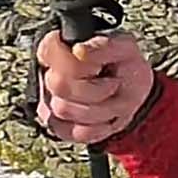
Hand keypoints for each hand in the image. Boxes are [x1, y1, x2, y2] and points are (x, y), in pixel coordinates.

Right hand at [36, 26, 154, 144]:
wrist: (130, 90)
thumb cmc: (123, 65)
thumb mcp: (125, 48)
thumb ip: (103, 46)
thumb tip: (79, 51)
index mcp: (58, 47)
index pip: (51, 52)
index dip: (79, 64)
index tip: (99, 67)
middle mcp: (47, 73)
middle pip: (59, 85)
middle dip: (96, 89)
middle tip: (113, 84)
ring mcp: (49, 101)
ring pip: (65, 110)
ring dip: (100, 108)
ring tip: (111, 99)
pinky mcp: (57, 126)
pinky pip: (74, 131)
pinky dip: (99, 126)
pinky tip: (106, 115)